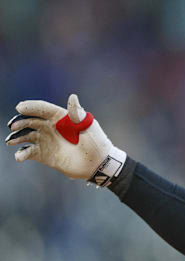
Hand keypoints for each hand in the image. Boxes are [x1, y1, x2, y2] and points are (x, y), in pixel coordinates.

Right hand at [5, 94, 125, 185]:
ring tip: (11, 140)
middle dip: (20, 122)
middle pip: (31, 121)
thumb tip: (72, 97)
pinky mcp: (44, 155)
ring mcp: (46, 141)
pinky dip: (21, 154)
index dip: (31, 107)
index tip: (20, 107)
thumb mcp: (87, 125)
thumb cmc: (95, 141)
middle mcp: (51, 127)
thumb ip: (76, 113)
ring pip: (26, 136)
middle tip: (13, 126)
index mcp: (60, 117)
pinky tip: (19, 156)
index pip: (42, 109)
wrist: (98, 163)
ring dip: (17, 137)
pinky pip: (28, 152)